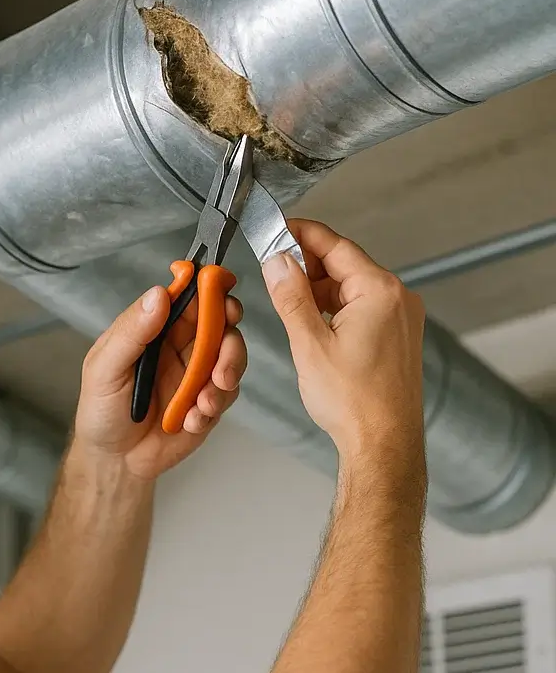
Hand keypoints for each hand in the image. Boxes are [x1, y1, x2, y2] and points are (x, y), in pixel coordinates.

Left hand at [72, 281, 246, 480]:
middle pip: (222, 324)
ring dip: (225, 376)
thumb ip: (131, 332)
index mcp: (155, 328)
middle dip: (229, 338)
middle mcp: (181, 345)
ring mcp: (197, 374)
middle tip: (223, 359)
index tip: (222, 294)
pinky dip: (213, 407)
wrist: (114, 461)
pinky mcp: (208, 402)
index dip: (209, 289)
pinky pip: (226, 395)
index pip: (189, 297)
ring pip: (231, 358)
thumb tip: (158, 294)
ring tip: (203, 402)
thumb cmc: (101, 410)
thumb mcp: (105, 369)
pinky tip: (190, 421)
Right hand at [261, 219, 425, 460]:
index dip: (302, 235)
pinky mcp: (396, 337)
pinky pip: (361, 308)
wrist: (382, 442)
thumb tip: (277, 262)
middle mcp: (397, 299)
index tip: (277, 230)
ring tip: (285, 298)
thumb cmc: (353, 402)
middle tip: (272, 267)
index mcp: (379, 292)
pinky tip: (310, 319)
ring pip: (351, 288)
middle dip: (306, 264)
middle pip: (345, 265)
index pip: (336, 246)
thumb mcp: (309, 344)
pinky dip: (333, 307)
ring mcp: (400, 319)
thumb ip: (291, 297)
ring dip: (318, 288)